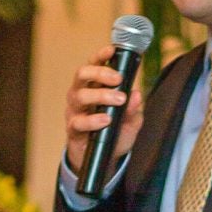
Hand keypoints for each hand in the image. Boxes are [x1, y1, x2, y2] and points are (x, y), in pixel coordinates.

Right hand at [64, 45, 143, 173]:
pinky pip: (78, 122)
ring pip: (80, 95)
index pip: (93, 65)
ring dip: (101, 95)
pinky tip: (106, 120)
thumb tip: (137, 94)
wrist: (103, 161)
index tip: (112, 50)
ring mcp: (75, 112)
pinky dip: (93, 120)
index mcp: (93, 87)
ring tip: (118, 100)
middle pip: (82, 74)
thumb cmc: (115, 134)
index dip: (100, 55)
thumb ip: (134, 109)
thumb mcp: (131, 122)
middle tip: (118, 79)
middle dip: (100, 73)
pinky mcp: (73, 130)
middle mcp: (80, 95)